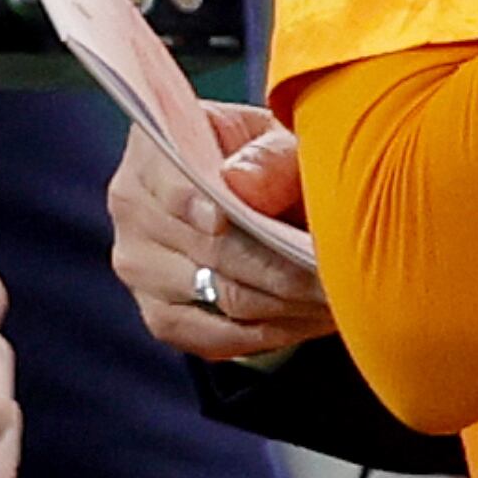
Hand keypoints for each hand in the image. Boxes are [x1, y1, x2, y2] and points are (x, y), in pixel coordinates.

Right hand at [110, 107, 334, 361]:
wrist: (265, 195)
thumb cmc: (276, 160)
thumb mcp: (283, 139)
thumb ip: (271, 155)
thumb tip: (241, 182)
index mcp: (155, 151)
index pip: (175, 182)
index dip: (204, 204)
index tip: (233, 221)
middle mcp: (133, 209)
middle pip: (210, 249)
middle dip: (284, 265)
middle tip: (339, 272)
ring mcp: (141, 268)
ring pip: (223, 297)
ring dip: (290, 303)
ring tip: (344, 295)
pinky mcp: (162, 316)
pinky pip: (217, 338)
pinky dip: (274, 331)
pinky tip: (316, 318)